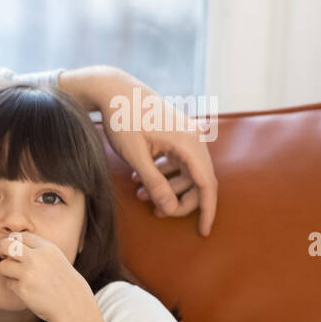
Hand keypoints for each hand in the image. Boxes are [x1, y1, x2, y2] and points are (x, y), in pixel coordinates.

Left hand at [0, 231, 94, 321]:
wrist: (73, 305)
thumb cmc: (63, 282)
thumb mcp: (55, 259)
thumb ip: (36, 250)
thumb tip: (9, 242)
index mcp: (47, 248)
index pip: (20, 236)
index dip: (14, 242)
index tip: (15, 250)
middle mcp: (36, 258)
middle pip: (6, 245)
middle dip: (1, 250)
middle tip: (3, 257)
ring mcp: (28, 273)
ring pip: (3, 266)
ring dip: (5, 271)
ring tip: (16, 276)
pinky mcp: (23, 289)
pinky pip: (8, 282)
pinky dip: (13, 285)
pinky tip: (26, 289)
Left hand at [92, 71, 217, 236]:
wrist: (113, 89)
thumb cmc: (123, 120)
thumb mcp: (136, 157)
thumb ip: (156, 184)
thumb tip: (171, 210)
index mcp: (189, 142)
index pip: (207, 184)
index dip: (206, 210)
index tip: (202, 232)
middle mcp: (194, 137)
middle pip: (198, 180)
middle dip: (179, 200)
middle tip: (155, 211)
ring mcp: (186, 133)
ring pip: (186, 171)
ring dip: (168, 187)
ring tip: (140, 194)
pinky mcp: (176, 133)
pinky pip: (177, 160)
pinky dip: (163, 173)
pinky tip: (140, 178)